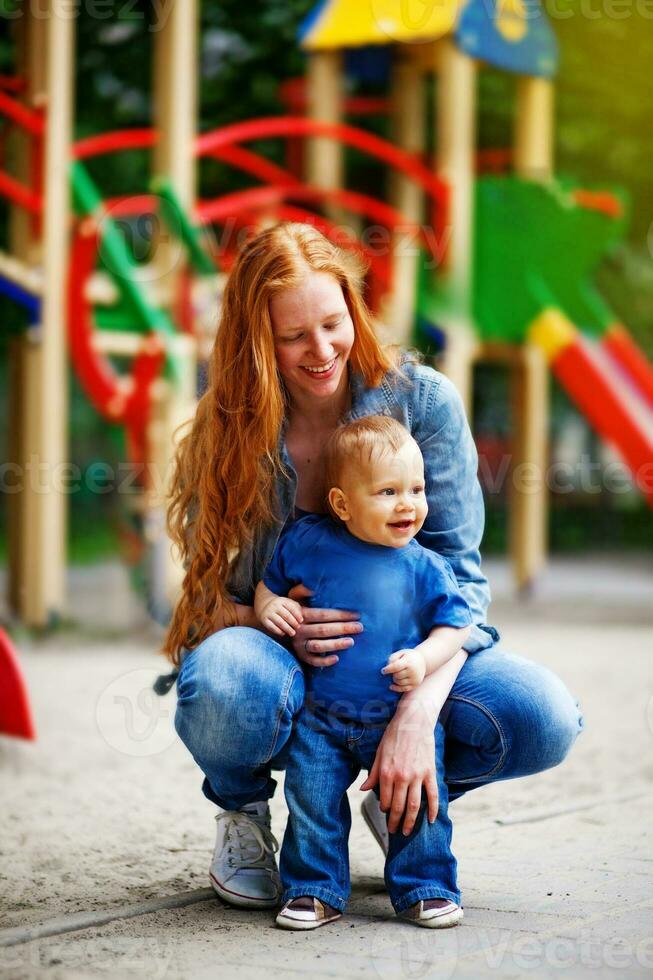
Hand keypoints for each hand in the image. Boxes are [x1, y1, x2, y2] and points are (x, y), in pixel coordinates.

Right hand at [257, 595, 303, 636]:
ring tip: (293, 633)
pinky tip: (283, 633)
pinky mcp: (264, 620)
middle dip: (293, 622)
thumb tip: (303, 617)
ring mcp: (268, 612)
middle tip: (298, 627)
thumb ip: (297, 608)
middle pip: (286, 615)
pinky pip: (272, 627)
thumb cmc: (283, 607)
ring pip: (279, 622)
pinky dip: (278, 631)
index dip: (297, 614)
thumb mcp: (289, 604)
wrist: (266, 606)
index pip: (291, 607)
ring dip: (287, 628)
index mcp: (282, 600)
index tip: (301, 620)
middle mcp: (274, 605)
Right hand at [286, 583, 362, 667]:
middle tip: (359, 627)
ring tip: (351, 642)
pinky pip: (312, 661)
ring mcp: (299, 644)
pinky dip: (324, 661)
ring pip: (318, 646)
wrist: (278, 623)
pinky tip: (336, 659)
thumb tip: (313, 584)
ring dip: (335, 644)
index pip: (322, 614)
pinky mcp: (301, 656)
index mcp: (301, 615)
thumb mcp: (296, 597)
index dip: (340, 614)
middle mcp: (299, 630)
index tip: (356, 614)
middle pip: (323, 630)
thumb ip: (303, 590)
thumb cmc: (296, 609)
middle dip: (343, 628)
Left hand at [360, 701, 437, 835]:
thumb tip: (363, 789)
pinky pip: (433, 795)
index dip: (384, 809)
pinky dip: (433, 810)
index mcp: (386, 773)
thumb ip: (373, 774)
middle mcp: (401, 777)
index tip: (385, 814)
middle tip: (393, 831)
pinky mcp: (430, 772)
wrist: (414, 720)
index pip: (384, 799)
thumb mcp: (379, 753)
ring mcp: (417, 776)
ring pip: (414, 805)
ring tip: (407, 831)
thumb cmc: (394, 735)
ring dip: (410, 821)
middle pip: (398, 806)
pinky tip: (431, 820)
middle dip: (395, 821)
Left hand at [381, 648, 425, 691]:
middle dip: (392, 674)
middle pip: (397, 675)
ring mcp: (415, 679)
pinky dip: (396, 688)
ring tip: (396, 674)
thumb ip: (392, 658)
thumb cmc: (409, 656)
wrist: (423, 661)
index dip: (388, 669)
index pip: (396, 667)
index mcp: (409, 661)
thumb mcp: (401, 653)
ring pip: (399, 682)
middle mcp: (413, 671)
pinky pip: (403, 689)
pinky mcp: (415, 685)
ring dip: (395, 679)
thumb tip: (386, 668)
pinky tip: (391, 686)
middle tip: (393, 671)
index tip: (383, 671)